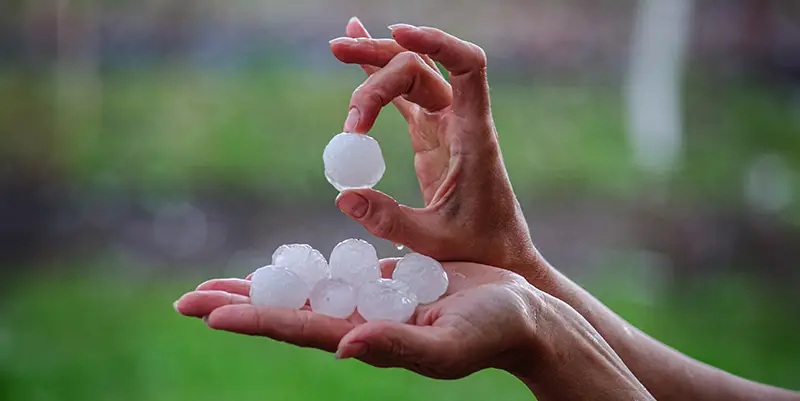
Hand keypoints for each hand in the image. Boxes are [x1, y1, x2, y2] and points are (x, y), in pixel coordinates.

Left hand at [174, 262, 652, 399]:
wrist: (525, 315)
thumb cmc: (496, 331)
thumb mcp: (450, 342)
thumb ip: (399, 347)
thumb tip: (344, 346)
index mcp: (368, 337)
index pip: (298, 327)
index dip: (254, 319)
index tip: (208, 314)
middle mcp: (359, 322)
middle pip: (285, 311)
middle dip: (237, 304)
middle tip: (184, 300)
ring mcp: (370, 302)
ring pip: (302, 290)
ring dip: (260, 287)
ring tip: (216, 286)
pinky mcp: (384, 282)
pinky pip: (334, 272)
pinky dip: (302, 269)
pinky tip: (280, 267)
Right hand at [329, 19, 545, 282]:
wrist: (499, 253)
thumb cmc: (478, 248)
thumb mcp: (433, 241)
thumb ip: (390, 222)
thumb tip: (343, 197)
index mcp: (474, 136)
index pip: (468, 67)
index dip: (437, 41)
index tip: (396, 32)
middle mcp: (461, 121)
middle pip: (421, 69)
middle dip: (380, 59)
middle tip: (337, 58)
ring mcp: (445, 125)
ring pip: (412, 76)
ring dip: (376, 61)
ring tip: (338, 47)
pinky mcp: (431, 135)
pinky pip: (405, 97)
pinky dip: (381, 78)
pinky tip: (358, 58)